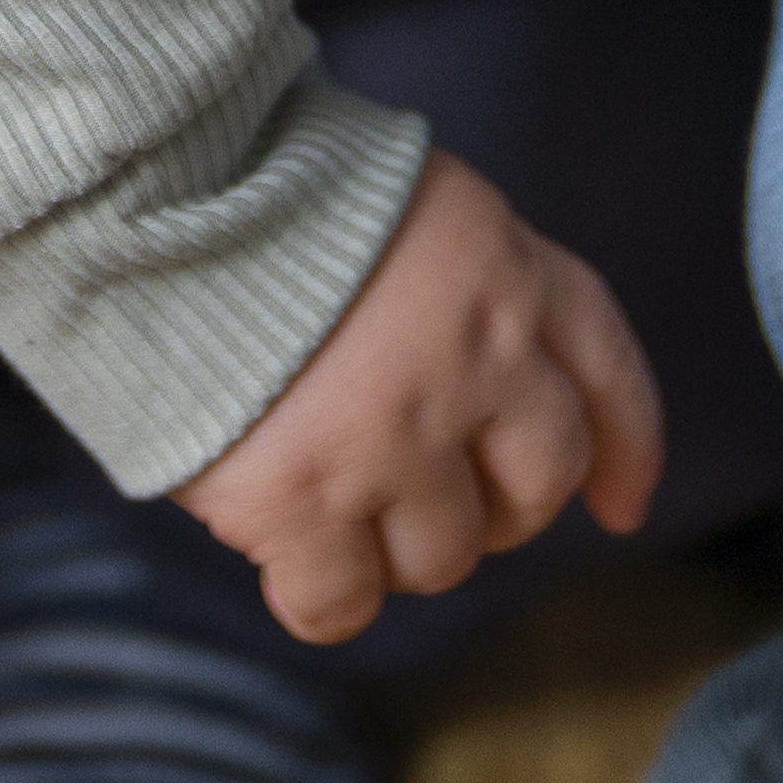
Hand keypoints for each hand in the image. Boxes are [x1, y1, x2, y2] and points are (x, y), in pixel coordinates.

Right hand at [175, 148, 661, 643]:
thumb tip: (472, 373)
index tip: (621, 504)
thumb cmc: (262, 179)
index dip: (626, 447)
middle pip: (536, 486)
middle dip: (500, 510)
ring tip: (337, 503)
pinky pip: (340, 603)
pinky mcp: (301, 502)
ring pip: (443, 557)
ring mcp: (390, 441)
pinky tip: (287, 568)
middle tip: (437, 503)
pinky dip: (321, 599)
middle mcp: (472, 365)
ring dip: (398, 547)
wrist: (156, 191)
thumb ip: (459, 279)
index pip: (606, 371)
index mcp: (502, 272)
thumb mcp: (406, 196)